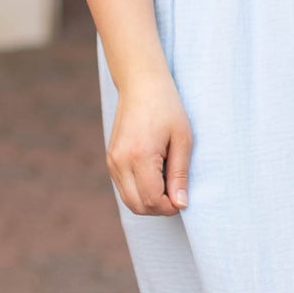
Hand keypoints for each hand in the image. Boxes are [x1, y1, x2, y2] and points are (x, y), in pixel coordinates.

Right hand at [107, 71, 192, 213]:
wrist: (141, 84)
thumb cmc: (167, 108)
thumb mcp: (182, 139)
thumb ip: (180, 174)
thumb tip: (180, 204)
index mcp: (139, 156)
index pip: (152, 200)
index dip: (170, 206)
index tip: (183, 197)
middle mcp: (120, 162)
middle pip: (138, 206)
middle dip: (159, 208)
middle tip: (176, 193)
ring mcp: (112, 161)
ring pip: (129, 200)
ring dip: (149, 201)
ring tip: (166, 181)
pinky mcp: (111, 159)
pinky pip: (123, 188)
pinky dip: (139, 191)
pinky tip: (155, 175)